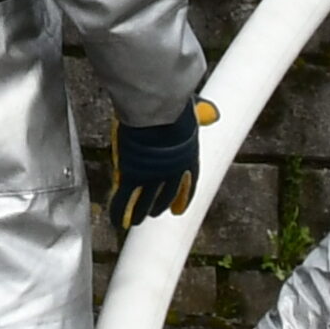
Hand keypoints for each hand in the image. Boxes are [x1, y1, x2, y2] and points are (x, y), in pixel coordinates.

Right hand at [107, 112, 200, 232]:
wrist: (157, 111)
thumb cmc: (174, 107)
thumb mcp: (192, 113)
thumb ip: (201, 115)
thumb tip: (212, 114)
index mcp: (189, 158)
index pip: (189, 184)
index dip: (183, 197)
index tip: (179, 209)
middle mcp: (173, 173)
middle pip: (166, 195)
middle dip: (160, 205)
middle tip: (155, 212)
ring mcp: (152, 177)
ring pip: (145, 202)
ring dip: (140, 213)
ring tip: (136, 221)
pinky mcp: (132, 176)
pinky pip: (125, 199)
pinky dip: (120, 211)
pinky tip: (117, 220)